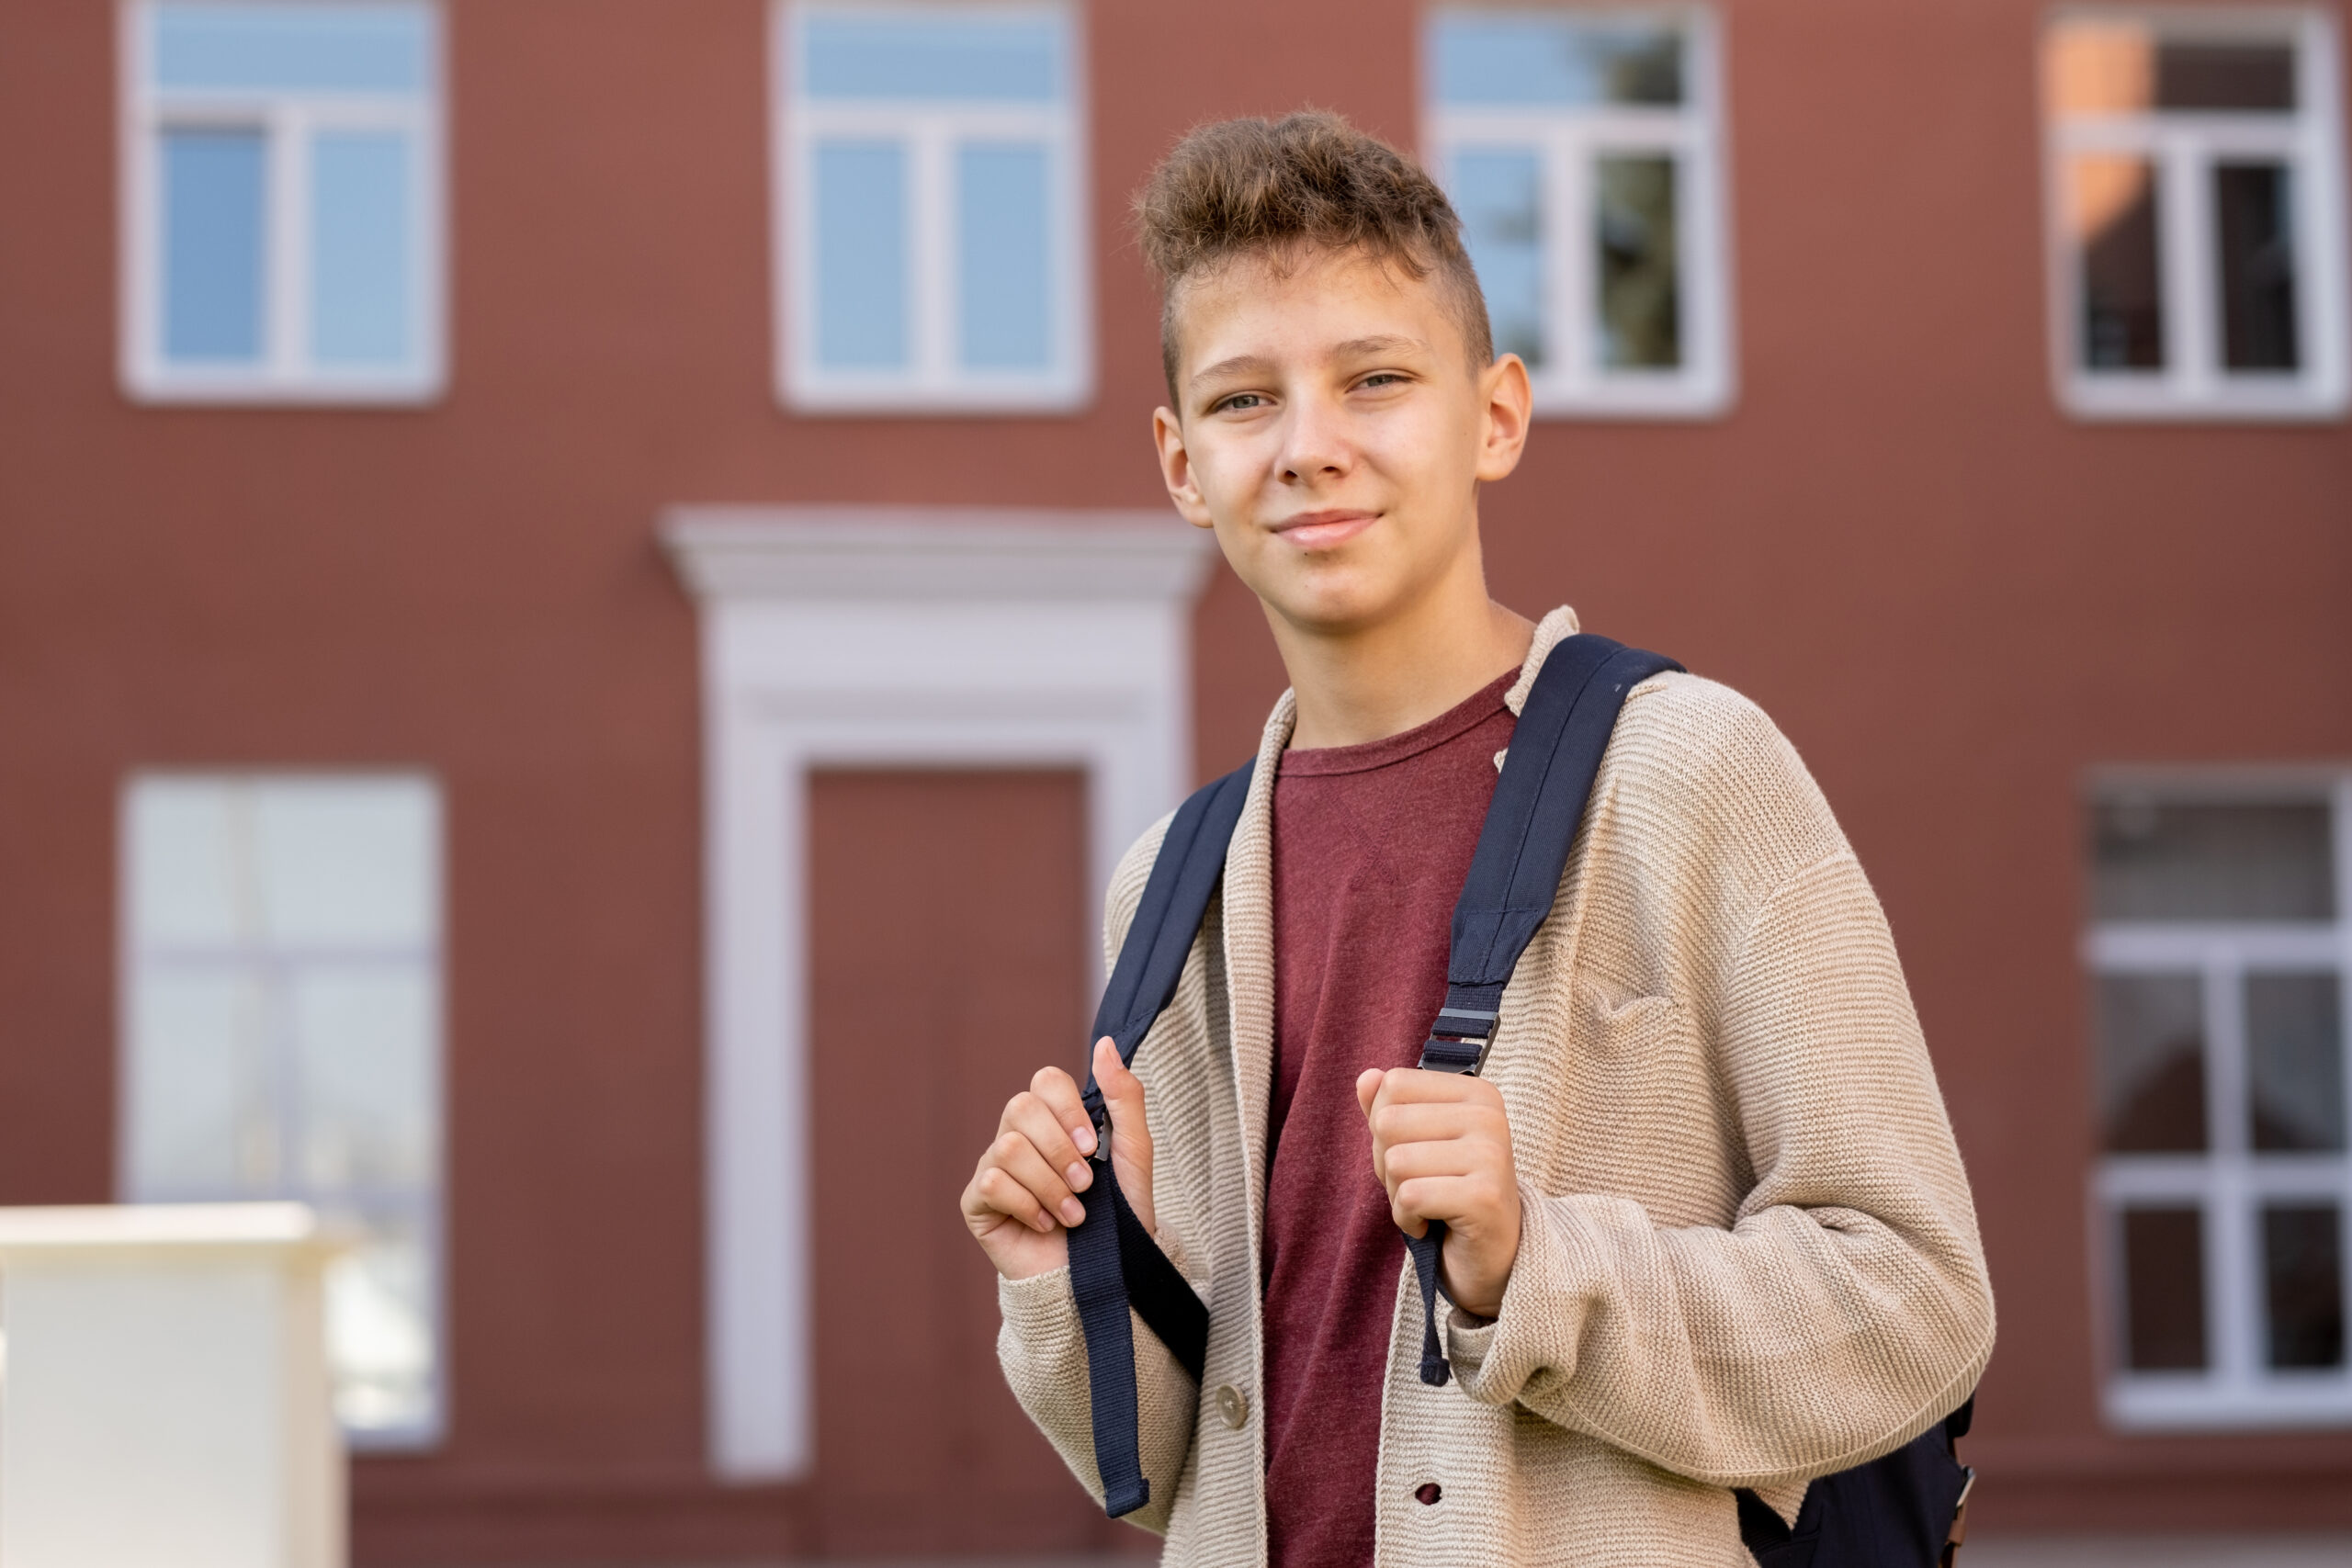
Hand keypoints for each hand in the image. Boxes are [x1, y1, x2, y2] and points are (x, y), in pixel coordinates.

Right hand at [961, 1039, 1155, 1281]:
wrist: (1105, 1275)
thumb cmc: (1119, 1215)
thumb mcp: (1134, 1152)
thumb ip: (1124, 1096)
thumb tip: (1104, 1044)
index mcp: (1054, 1120)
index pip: (1045, 1080)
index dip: (1067, 1109)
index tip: (1094, 1146)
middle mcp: (1019, 1136)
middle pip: (1020, 1108)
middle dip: (1060, 1151)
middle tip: (1085, 1185)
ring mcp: (994, 1167)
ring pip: (1008, 1148)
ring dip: (1050, 1186)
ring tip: (1073, 1214)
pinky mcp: (977, 1202)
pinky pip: (992, 1182)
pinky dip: (1029, 1207)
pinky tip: (1046, 1225)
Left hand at [1356, 1067, 1521, 1318]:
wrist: (1493, 1255)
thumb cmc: (1449, 1192)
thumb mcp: (1416, 1143)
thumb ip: (1390, 1107)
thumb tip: (1366, 1077)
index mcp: (1476, 1093)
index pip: (1393, 1086)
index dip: (1384, 1126)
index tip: (1417, 1154)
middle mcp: (1489, 1116)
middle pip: (1388, 1122)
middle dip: (1387, 1164)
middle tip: (1422, 1186)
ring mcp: (1491, 1154)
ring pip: (1395, 1162)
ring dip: (1398, 1195)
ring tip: (1429, 1205)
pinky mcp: (1484, 1196)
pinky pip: (1410, 1197)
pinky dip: (1407, 1219)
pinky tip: (1432, 1225)